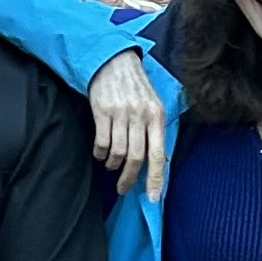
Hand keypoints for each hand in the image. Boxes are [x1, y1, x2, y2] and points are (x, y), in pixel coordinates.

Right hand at [87, 49, 167, 201]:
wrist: (114, 61)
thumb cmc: (136, 88)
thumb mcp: (154, 105)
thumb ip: (156, 132)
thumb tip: (161, 163)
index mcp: (158, 116)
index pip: (159, 155)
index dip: (156, 179)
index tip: (152, 198)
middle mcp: (141, 116)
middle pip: (136, 157)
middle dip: (129, 178)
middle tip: (123, 189)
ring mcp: (121, 113)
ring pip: (117, 152)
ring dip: (113, 164)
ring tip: (111, 165)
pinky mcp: (102, 111)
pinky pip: (101, 143)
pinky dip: (100, 154)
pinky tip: (101, 153)